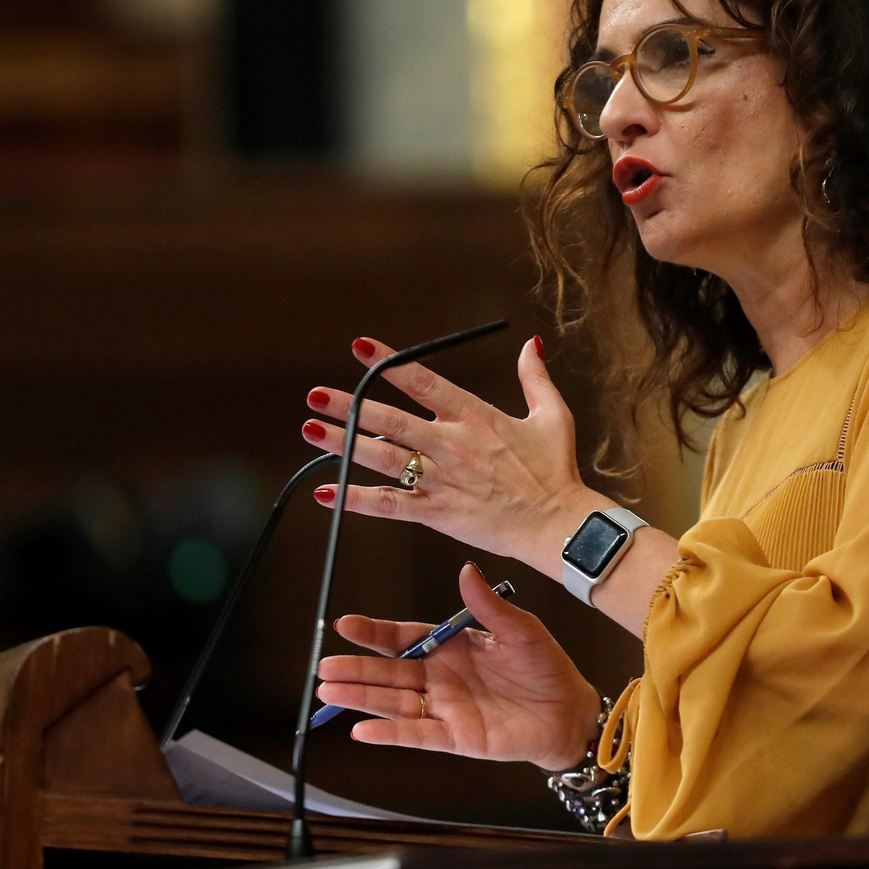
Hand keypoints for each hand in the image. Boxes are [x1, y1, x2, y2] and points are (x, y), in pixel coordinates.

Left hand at [303, 335, 602, 570]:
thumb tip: (530, 344)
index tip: (359, 348)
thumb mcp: (552, 416)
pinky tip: (327, 493)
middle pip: (390, 419)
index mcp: (474, 416)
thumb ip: (534, 378)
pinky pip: (389, 504)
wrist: (556, 524)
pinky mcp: (437, 512)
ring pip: (382, 458)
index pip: (423, 381)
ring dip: (343, 444)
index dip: (388, 363)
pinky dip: (356, 499)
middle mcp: (451, 444)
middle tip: (315, 395)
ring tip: (312, 431)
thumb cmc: (555, 472)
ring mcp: (441, 479)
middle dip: (349, 406)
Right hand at [316, 563, 602, 770]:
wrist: (570, 711)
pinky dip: (390, 734)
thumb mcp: (520, 629)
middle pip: (390, 672)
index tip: (347, 624)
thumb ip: (487, 605)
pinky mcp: (455, 738)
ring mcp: (445, 709)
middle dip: (357, 668)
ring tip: (329, 690)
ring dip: (362, 697)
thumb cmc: (546, 668)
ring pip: (394, 702)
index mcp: (452, 647)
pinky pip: (417, 735)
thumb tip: (465, 569)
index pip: (404, 637)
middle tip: (326, 664)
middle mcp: (440, 677)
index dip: (375, 633)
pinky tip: (362, 731)